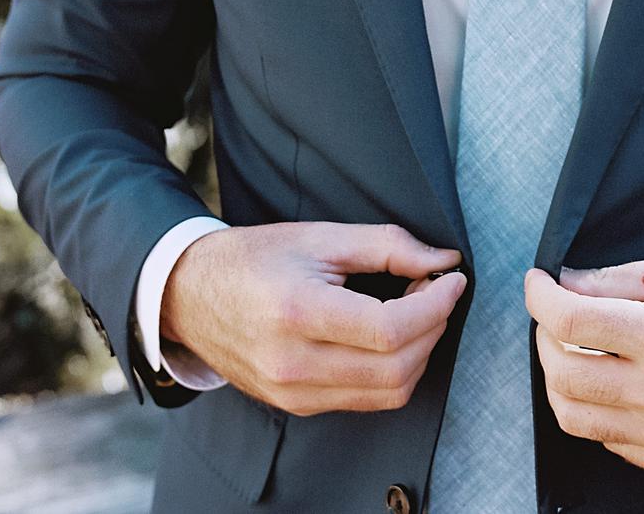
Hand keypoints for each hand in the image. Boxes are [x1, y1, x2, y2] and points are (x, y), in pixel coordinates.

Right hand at [160, 221, 466, 415]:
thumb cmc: (256, 257)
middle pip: (397, 368)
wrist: (191, 295)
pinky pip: (365, 401)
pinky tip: (391, 335)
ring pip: (388, 393)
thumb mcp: (321, 236)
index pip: (390, 329)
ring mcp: (293, 393)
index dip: (435, 304)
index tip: (453, 278)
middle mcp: (294, 364)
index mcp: (298, 313)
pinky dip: (393, 370)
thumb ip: (387, 246)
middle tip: (436, 288)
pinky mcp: (297, 407)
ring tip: (417, 309)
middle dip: (434, 326)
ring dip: (420, 352)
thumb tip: (443, 260)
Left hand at [524, 252, 643, 480]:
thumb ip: (616, 280)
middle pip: (564, 375)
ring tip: (575, 349)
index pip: (572, 321)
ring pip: (578, 418)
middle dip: (545, 339)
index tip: (537, 283)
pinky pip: (611, 441)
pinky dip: (598, 408)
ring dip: (562, 379)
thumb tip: (565, 284)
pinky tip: (614, 380)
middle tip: (554, 316)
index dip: (541, 297)